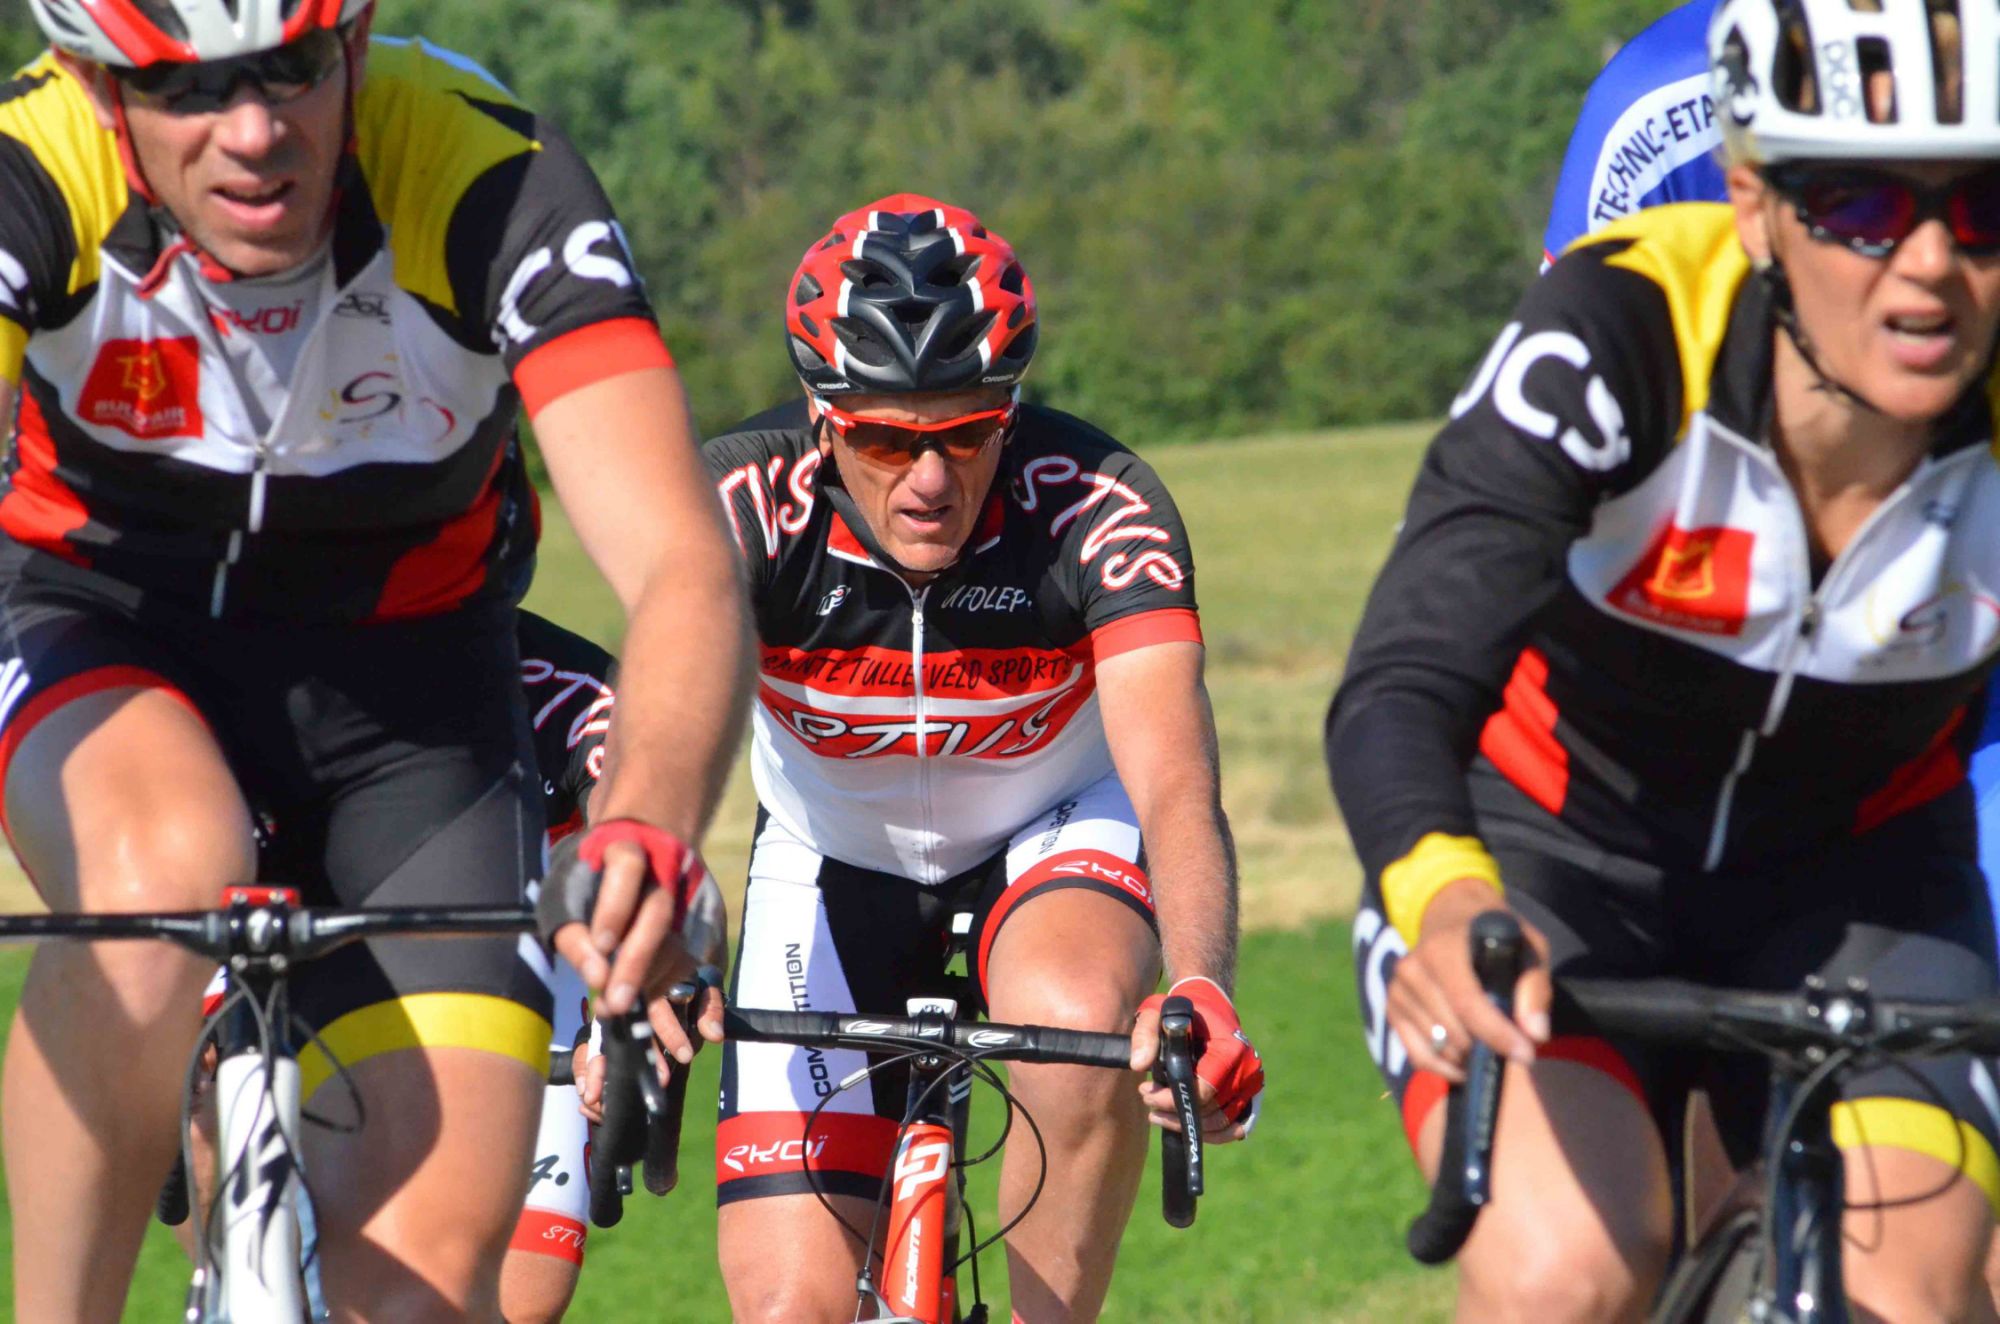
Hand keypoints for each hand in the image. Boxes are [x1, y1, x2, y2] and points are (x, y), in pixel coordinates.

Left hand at [539, 821, 727, 1059]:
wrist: (643, 848)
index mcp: (628, 849)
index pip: (628, 867)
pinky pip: (710, 971)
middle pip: (657, 916)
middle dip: (636, 963)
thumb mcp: (567, 896)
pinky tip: (709, 1032)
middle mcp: (667, 875)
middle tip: (615, 1004)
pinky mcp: (706, 936)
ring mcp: (691, 907)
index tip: (602, 944)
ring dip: (661, 988)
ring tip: (641, 1026)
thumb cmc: (591, 881)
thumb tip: (597, 977)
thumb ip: (575, 935)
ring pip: (680, 948)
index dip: (615, 906)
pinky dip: (711, 1003)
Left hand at [1132, 976, 1264, 1143]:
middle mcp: (1247, 1070)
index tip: (1146, 1092)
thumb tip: (1139, 1065)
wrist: (1210, 1005)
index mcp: (1229, 1050)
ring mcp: (1252, 1084)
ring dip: (1189, 1125)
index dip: (1171, 1100)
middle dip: (1175, 1113)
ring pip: (1221, 1124)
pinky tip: (1184, 1125)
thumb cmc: (1183, 1009)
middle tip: (1148, 1100)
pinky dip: (1210, 1132)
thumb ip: (1145, 1034)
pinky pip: (1233, 1126)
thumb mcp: (1157, 1012)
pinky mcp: (1251, 1094)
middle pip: (1211, 1112)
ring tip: (1159, 1115)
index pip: (1203, 1091)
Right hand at [1386, 878, 1549, 1082]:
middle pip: (1452, 1030)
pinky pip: (1417, 1055)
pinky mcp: (1392, 1009)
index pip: (1466, 1002)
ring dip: (1468, 1057)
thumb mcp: (1528, 946)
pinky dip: (1444, 1068)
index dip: (1496, 1033)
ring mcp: (1397, 991)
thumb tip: (1534, 1033)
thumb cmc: (1495, 935)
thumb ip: (1534, 986)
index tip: (1526, 1053)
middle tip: (1513, 1049)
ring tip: (1490, 1048)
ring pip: (1437, 1047)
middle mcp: (1411, 969)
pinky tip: (1465, 1063)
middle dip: (1488, 1048)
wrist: (1451, 917)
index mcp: (1441, 949)